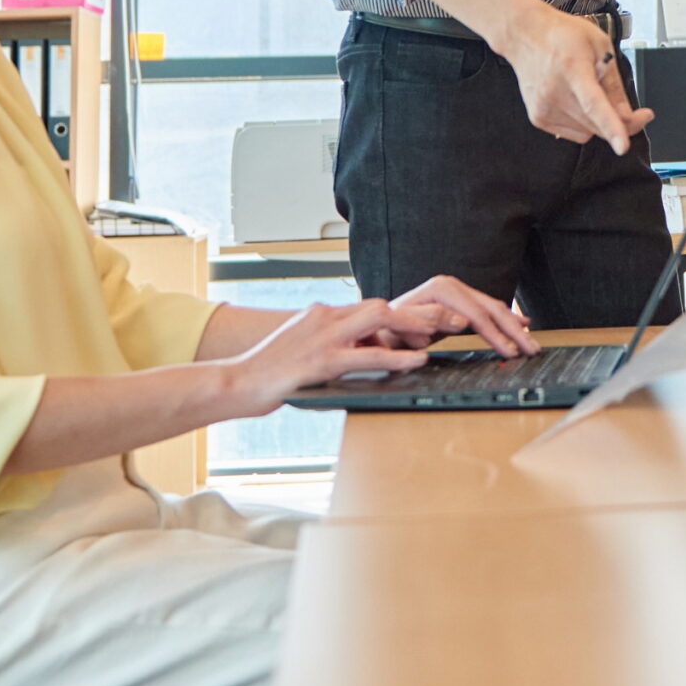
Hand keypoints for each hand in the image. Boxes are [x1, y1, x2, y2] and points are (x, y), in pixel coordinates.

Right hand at [218, 299, 436, 418]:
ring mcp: (322, 337)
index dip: (406, 312)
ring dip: (413, 323)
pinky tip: (418, 360)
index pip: (372, 306)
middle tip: (451, 319)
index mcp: (323, 315)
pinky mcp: (319, 361)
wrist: (234, 381)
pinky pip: (365, 355)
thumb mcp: (305, 351)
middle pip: (382, 304)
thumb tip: (360, 353)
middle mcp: (325, 318)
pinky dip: (396, 356)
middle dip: (418, 311)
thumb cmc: (269, 372)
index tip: (434, 318)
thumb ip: (331, 347)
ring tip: (442, 331)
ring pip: (378, 317)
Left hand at [389, 274, 538, 357]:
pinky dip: (505, 318)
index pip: (477, 314)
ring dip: (513, 326)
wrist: (377, 327)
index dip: (496, 334)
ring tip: (531, 341)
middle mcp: (450, 285)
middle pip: (490, 308)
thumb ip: (430, 321)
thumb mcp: (403, 329)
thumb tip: (461, 321)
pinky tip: (520, 323)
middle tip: (531, 348)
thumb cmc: (387, 332)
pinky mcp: (458, 300)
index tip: (510, 351)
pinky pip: (488, 308)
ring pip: (493, 307)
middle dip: (513, 330)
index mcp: (440, 290)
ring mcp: (456, 291)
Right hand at [496, 5, 650, 154]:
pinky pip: (574, 133)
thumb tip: (627, 116)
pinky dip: (582, 122)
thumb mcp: (600, 46)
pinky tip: (576, 100)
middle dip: (620, 122)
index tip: (623, 146)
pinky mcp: (538, 119)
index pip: (593, 105)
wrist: (526, 35)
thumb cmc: (562, 35)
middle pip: (596, 124)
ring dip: (598, 120)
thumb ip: (614, 84)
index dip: (612, 127)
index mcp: (572, 69)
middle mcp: (554, 92)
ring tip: (589, 91)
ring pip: (588, 132)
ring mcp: (543, 108)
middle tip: (632, 110)